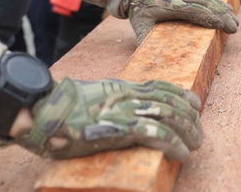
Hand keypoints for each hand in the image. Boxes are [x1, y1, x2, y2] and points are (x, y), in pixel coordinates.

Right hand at [19, 77, 202, 160]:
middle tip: (198, 132)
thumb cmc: (58, 108)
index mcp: (120, 87)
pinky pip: (156, 134)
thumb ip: (105, 102)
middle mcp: (127, 95)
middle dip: (190, 117)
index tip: (195, 103)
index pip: (159, 86)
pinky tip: (182, 154)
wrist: (41, 109)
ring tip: (195, 144)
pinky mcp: (120, 128)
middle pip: (170, 101)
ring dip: (188, 132)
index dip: (181, 94)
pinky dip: (174, 144)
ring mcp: (125, 111)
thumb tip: (111, 113)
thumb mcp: (88, 97)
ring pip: (169, 116)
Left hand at [127, 0, 238, 43]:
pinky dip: (218, 3)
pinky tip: (227, 9)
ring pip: (208, 0)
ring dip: (223, 9)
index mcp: (170, 6)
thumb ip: (145, 42)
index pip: (195, 10)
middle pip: (206, 5)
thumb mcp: (140, 27)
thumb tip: (150, 60)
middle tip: (235, 28)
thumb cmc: (139, 12)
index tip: (224, 26)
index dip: (211, 17)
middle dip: (222, 16)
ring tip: (235, 21)